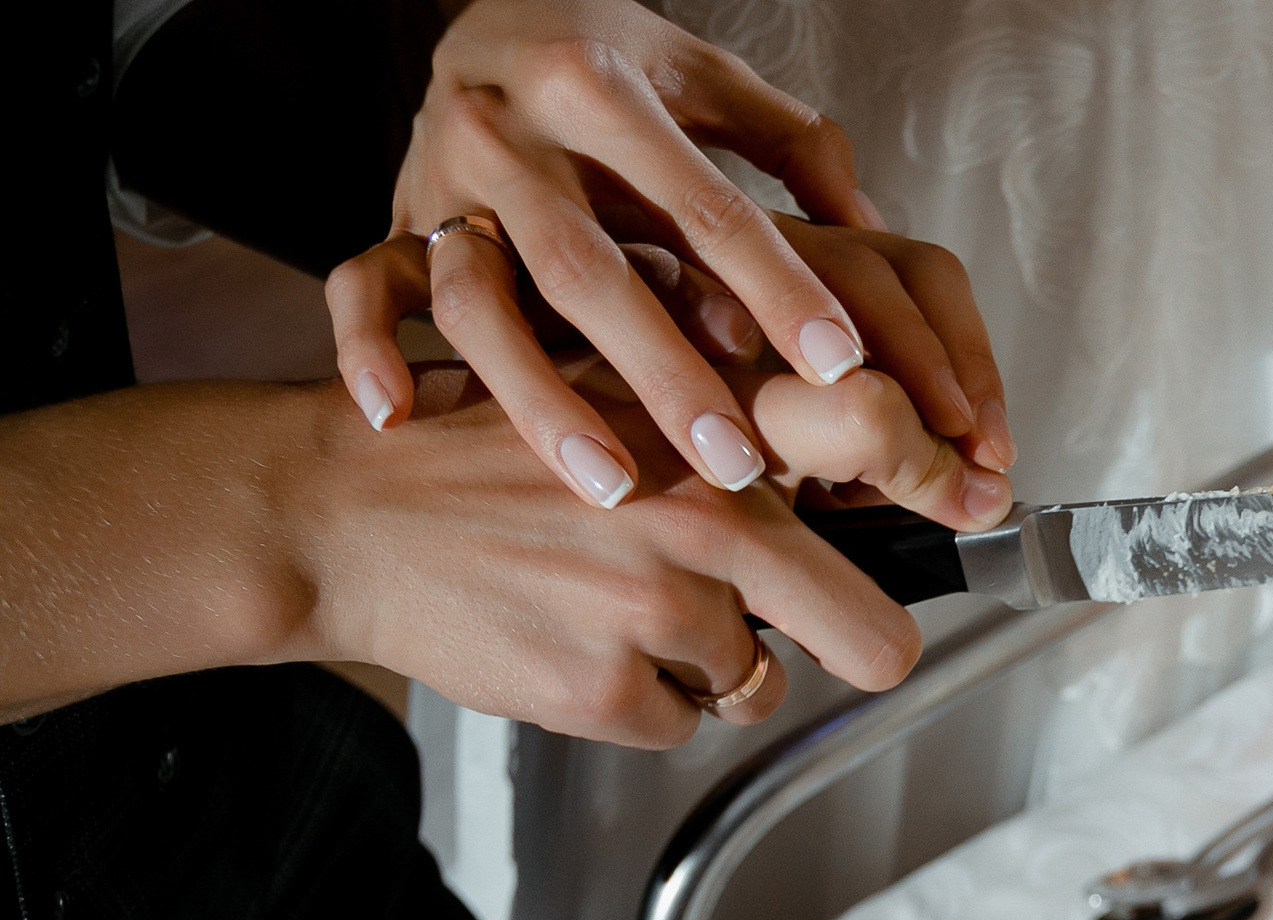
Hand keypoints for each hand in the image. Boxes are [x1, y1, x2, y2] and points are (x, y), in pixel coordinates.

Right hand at [289, 357, 997, 746]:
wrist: (343, 510)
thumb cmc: (490, 449)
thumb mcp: (620, 387)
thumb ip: (733, 426)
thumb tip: (862, 458)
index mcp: (716, 425)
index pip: (882, 437)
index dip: (941, 489)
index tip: (970, 504)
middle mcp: (705, 513)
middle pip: (876, 640)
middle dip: (864, 648)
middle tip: (835, 639)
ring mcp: (658, 610)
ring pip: (756, 684)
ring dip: (710, 664)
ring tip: (622, 608)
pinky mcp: (608, 692)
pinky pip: (678, 724)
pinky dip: (640, 701)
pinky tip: (576, 643)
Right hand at [324, 0, 1012, 510]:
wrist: (481, 17)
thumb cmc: (609, 61)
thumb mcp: (703, 76)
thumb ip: (790, 146)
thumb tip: (872, 228)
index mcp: (603, 87)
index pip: (702, 202)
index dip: (773, 284)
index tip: (836, 365)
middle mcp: (515, 135)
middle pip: (591, 270)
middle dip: (665, 373)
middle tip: (737, 465)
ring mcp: (444, 181)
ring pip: (480, 298)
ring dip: (540, 399)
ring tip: (612, 485)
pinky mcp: (394, 216)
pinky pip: (365, 285)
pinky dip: (367, 347)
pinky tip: (398, 416)